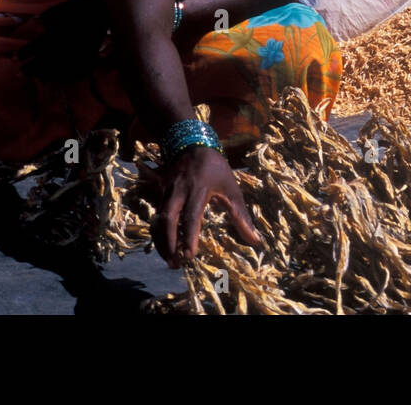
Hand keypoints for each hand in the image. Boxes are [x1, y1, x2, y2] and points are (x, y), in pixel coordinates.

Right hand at [152, 146, 261, 266]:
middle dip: (169, 243)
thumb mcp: (232, 189)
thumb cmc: (216, 169)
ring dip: (162, 242)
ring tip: (170, 261)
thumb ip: (241, 216)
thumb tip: (255, 240)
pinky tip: (164, 248)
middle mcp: (178, 192)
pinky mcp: (158, 194)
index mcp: (198, 189)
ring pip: (158, 220)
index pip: (191, 216)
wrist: (191, 144)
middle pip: (167, 220)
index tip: (190, 255)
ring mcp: (166, 192)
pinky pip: (155, 216)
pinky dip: (158, 234)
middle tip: (175, 264)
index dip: (189, 236)